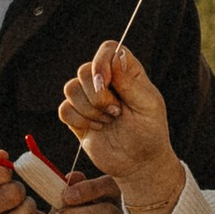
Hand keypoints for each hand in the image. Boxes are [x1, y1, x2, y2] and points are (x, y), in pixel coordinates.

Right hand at [60, 43, 186, 213]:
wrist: (138, 164)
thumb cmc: (150, 133)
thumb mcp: (148, 106)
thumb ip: (130, 82)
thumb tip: (116, 55)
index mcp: (127, 73)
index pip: (108, 50)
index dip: (101, 62)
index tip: (105, 81)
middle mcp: (106, 82)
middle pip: (84, 70)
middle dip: (98, 95)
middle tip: (117, 112)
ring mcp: (89, 99)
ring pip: (70, 89)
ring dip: (90, 110)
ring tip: (108, 122)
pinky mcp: (77, 117)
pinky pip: (64, 109)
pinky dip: (79, 120)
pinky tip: (96, 129)